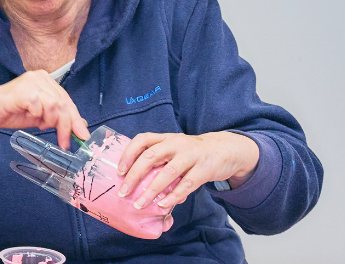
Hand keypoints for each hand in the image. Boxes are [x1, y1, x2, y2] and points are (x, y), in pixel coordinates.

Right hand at [0, 70, 89, 153]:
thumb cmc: (11, 112)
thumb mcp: (40, 117)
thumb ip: (58, 118)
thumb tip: (80, 126)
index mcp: (45, 80)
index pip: (67, 99)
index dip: (75, 119)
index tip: (82, 135)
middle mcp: (39, 77)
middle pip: (63, 103)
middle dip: (66, 125)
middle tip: (65, 142)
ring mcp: (30, 82)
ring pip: (54, 105)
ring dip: (50, 121)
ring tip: (40, 125)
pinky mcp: (22, 91)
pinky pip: (39, 107)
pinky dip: (36, 116)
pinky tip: (29, 117)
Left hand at [115, 131, 259, 208]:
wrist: (225, 149)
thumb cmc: (192, 153)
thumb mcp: (174, 149)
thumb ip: (159, 162)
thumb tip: (138, 186)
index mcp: (166, 138)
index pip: (142, 140)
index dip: (128, 154)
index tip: (119, 171)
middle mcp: (176, 143)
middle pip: (150, 157)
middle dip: (134, 176)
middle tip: (123, 192)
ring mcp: (191, 155)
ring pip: (167, 173)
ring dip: (151, 191)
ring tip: (139, 204)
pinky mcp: (205, 169)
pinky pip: (187, 184)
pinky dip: (173, 196)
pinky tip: (163, 205)